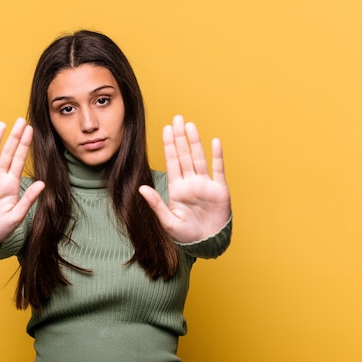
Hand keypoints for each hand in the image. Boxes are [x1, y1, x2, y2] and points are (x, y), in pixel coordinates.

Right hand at [0, 118, 44, 245]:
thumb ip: (28, 199)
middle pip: (7, 154)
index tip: (30, 130)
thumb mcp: (17, 215)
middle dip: (14, 138)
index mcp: (11, 184)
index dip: (25, 145)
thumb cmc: (0, 229)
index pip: (20, 160)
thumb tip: (43, 184)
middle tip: (21, 121)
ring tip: (1, 125)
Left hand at [139, 115, 231, 242]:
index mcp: (177, 188)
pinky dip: (217, 156)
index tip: (166, 129)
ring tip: (190, 126)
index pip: (172, 162)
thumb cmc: (186, 235)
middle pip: (185, 155)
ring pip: (199, 158)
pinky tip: (215, 142)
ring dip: (195, 142)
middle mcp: (191, 182)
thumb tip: (141, 188)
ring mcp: (205, 184)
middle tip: (177, 118)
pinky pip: (218, 169)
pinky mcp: (220, 190)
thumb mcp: (168, 221)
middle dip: (180, 137)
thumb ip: (155, 204)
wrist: (207, 243)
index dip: (169, 145)